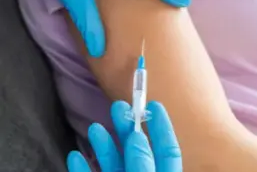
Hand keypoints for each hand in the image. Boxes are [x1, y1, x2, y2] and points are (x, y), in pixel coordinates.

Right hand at [66, 101, 180, 171]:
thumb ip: (141, 164)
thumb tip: (138, 136)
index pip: (168, 152)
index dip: (163, 128)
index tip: (155, 104)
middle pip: (137, 152)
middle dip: (127, 128)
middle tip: (118, 106)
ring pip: (113, 165)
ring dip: (103, 146)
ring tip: (94, 127)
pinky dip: (82, 169)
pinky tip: (75, 155)